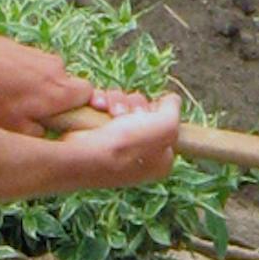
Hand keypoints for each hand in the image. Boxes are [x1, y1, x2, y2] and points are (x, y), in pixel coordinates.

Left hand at [0, 21, 115, 135]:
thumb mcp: (17, 131)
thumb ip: (42, 138)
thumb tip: (47, 137)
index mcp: (63, 90)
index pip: (89, 97)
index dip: (79, 109)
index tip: (63, 120)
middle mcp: (58, 68)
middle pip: (66, 88)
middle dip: (53, 102)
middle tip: (31, 115)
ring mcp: (40, 55)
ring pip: (46, 78)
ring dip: (34, 91)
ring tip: (7, 102)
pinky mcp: (22, 48)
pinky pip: (28, 68)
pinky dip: (18, 78)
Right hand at [42, 91, 182, 189]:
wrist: (84, 155)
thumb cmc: (127, 145)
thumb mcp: (166, 126)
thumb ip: (174, 110)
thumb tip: (170, 100)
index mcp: (160, 160)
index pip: (166, 124)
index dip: (158, 113)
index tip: (151, 113)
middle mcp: (139, 153)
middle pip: (144, 111)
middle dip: (134, 105)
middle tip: (126, 115)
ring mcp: (117, 144)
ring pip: (124, 105)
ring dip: (117, 100)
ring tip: (108, 110)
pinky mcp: (97, 135)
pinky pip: (105, 106)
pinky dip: (101, 101)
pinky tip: (97, 105)